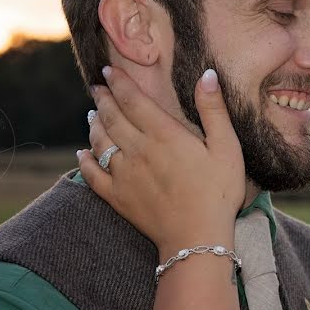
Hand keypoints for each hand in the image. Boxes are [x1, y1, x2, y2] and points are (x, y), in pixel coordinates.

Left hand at [77, 66, 245, 253]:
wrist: (197, 238)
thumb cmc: (218, 192)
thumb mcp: (227, 148)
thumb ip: (214, 110)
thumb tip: (207, 75)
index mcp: (164, 135)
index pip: (133, 100)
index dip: (119, 83)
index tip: (108, 71)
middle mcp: (138, 150)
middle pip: (113, 117)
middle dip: (103, 98)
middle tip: (96, 87)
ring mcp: (124, 175)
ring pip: (100, 142)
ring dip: (94, 124)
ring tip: (92, 113)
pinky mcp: (118, 198)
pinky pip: (92, 175)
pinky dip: (84, 161)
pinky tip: (82, 154)